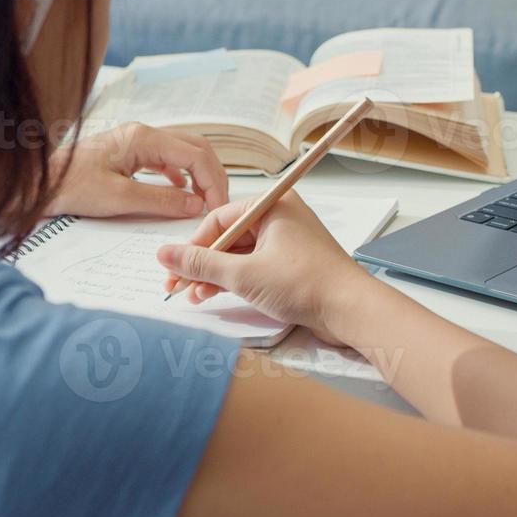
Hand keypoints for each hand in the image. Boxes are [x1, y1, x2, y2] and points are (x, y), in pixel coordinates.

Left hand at [48, 123, 229, 219]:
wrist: (41, 183)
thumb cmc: (73, 186)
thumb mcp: (120, 198)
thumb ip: (161, 200)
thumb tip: (195, 204)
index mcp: (143, 138)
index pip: (196, 155)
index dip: (213, 181)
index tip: (218, 207)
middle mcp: (143, 133)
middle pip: (195, 148)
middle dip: (212, 176)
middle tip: (218, 204)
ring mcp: (137, 140)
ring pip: (183, 152)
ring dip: (199, 174)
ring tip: (205, 201)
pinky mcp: (130, 151)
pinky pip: (166, 158)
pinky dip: (181, 174)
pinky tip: (181, 191)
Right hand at [155, 192, 377, 342]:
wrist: (351, 310)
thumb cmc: (305, 283)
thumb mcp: (244, 275)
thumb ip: (201, 264)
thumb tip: (165, 254)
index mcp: (272, 206)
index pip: (219, 219)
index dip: (193, 246)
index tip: (173, 268)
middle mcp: (280, 218)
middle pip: (228, 237)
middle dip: (202, 264)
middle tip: (178, 286)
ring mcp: (287, 242)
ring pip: (240, 255)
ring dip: (216, 275)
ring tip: (195, 296)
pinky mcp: (292, 265)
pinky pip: (255, 266)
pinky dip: (235, 281)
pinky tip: (216, 296)